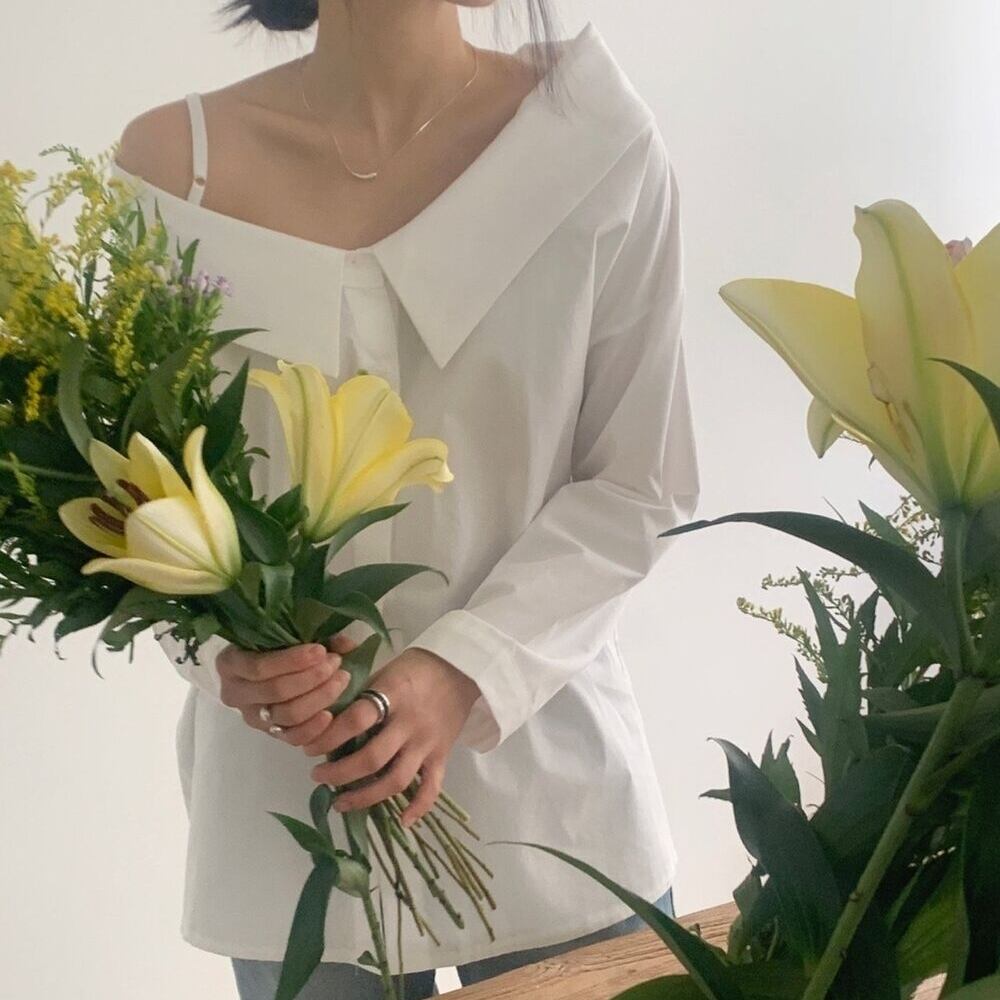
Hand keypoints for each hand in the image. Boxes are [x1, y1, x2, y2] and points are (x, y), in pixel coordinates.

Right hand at [217, 633, 358, 746]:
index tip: (321, 651)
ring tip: (341, 680)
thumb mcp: (288, 634)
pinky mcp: (270, 734)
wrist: (266, 668)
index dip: (293, 661)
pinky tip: (331, 714)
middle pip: (276, 691)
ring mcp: (252, 717)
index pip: (260, 667)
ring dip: (318, 697)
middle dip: (311, 677)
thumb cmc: (276, 645)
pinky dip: (313, 728)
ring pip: (287, 715)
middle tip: (335, 664)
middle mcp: (235, 694)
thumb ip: (314, 635)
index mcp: (230, 664)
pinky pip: (292, 737)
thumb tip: (347, 644)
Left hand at [305, 648, 480, 825]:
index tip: (309, 747)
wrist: (462, 667)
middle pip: (371, 758)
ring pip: (396, 780)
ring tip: (340, 802)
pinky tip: (401, 821)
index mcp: (393, 695)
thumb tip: (328, 724)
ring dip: (364, 797)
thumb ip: (361, 697)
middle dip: (339, 773)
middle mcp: (410, 722)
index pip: (356, 720)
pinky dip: (418, 807)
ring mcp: (427, 742)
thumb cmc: (416, 667)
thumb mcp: (384, 671)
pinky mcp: (442, 755)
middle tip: (317, 776)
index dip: (328, 737)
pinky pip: (432, 787)